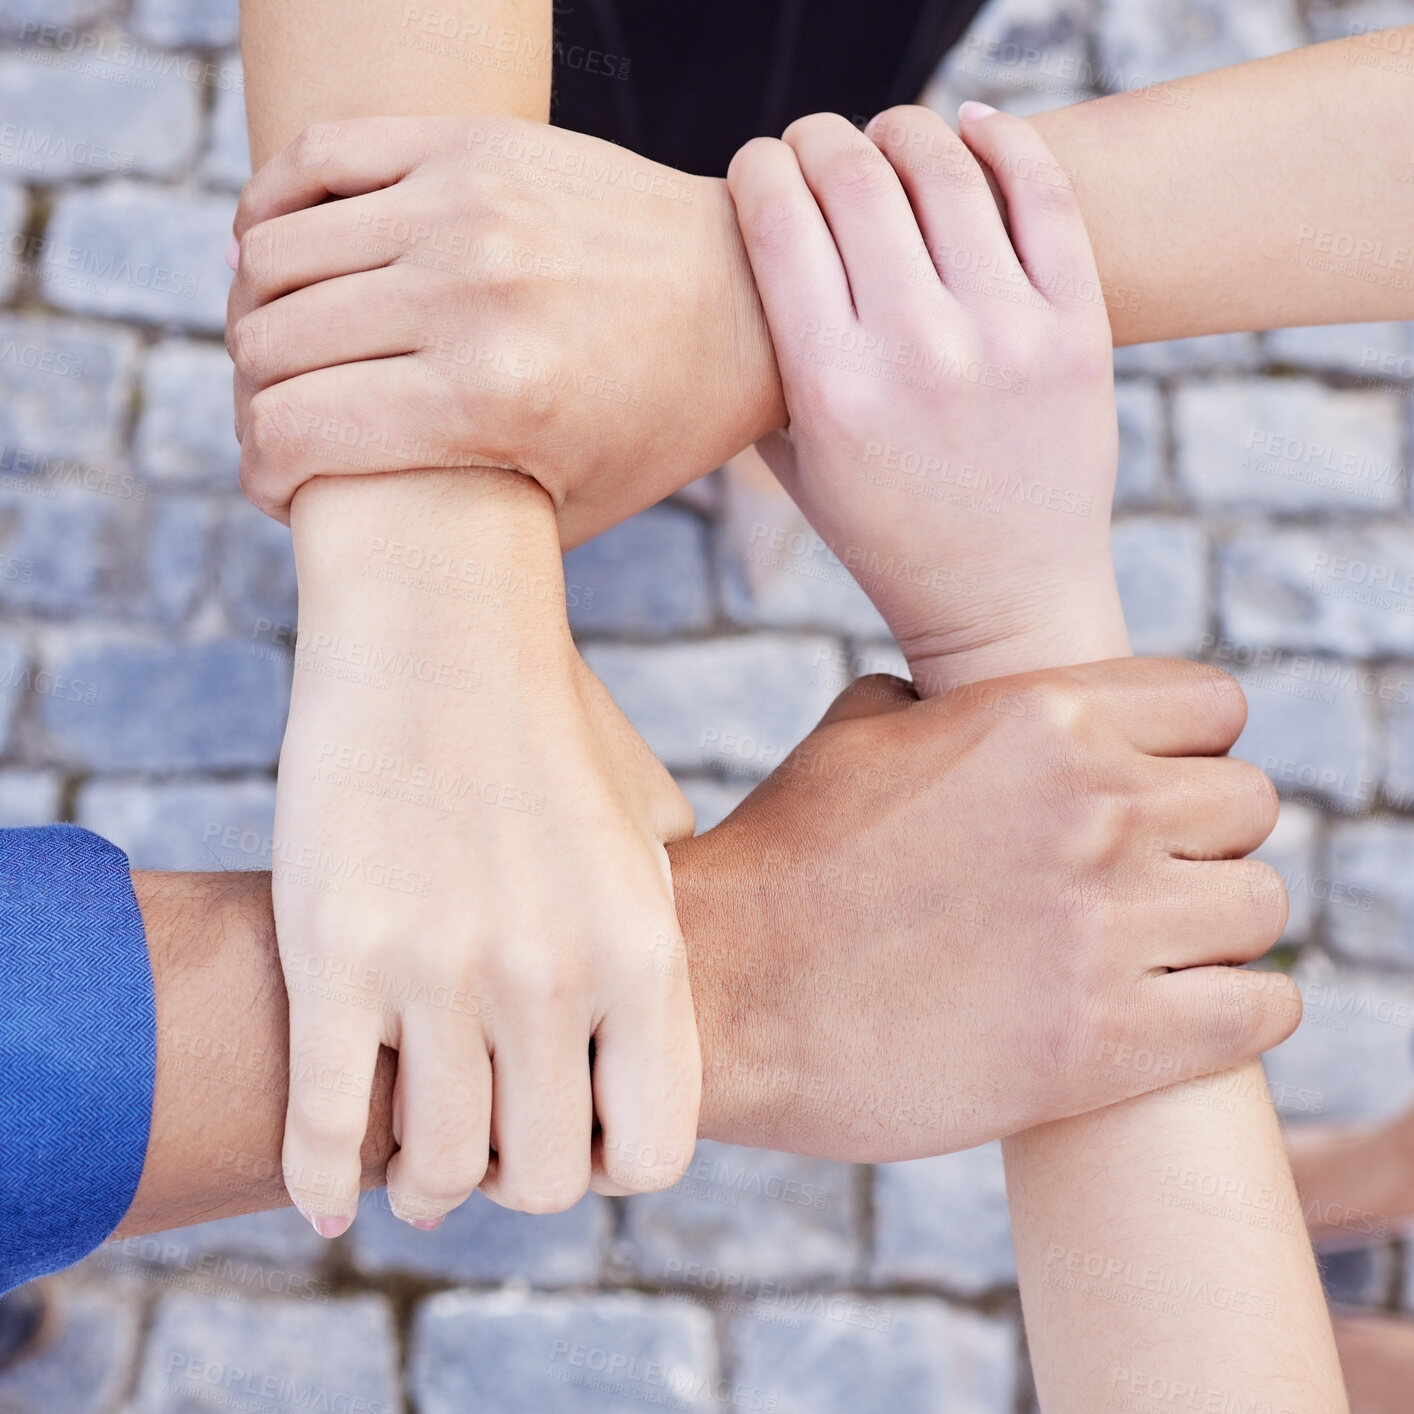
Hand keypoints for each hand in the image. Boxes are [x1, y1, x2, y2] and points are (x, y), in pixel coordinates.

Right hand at [225, 116, 783, 546]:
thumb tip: (339, 508)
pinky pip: (315, 157)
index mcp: (490, 402)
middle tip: (285, 418)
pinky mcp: (471, 144)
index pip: (289, 431)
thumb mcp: (569, 510)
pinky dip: (273, 209)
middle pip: (269, 345)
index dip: (262, 472)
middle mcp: (468, 295)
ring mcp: (465, 205)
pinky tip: (282, 253)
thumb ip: (457, 518)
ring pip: (273, 254)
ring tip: (289, 347)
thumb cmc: (656, 423)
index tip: (280, 484)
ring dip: (257, 313)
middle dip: (256, 399)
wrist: (745, 300)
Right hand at [274, 471, 697, 1234]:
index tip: (574, 1130)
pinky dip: (321, 1180)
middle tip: (487, 1143)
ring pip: (435, 1172)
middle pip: (539, 1181)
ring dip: (423, 1184)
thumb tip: (632, 1047)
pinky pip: (324, 1129)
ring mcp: (442, 968)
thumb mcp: (648, 827)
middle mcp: (554, 975)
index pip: (654, 1153)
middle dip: (514, 1178)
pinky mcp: (336, 953)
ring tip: (414, 1162)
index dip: (611, 1163)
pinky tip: (325, 1193)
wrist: (439, 628)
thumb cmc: (552, 728)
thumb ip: (660, 940)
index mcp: (643, 951)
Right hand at [681, 665, 1297, 1160]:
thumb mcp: (854, 735)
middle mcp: (1094, 807)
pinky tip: (1181, 1011)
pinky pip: (1262, 1008)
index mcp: (1041, 717)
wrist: (723, 995)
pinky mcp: (1108, 1042)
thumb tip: (956, 698)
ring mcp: (1107, 926)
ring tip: (1154, 947)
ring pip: (1261, 903)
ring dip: (1216, 925)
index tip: (1151, 788)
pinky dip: (1237, 1008)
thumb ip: (937, 700)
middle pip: (1251, 802)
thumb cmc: (782, 862)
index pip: (1217, 705)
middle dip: (1203, 835)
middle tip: (1143, 875)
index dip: (1188, 746)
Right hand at [728, 104, 1126, 691]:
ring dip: (901, 128)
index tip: (755, 169)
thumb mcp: (799, 467)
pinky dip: (1003, 139)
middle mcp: (919, 351)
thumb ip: (768, 365)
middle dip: (817, 138)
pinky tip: (970, 126)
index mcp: (833, 389)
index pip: (778, 221)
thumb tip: (758, 253)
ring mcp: (1008, 335)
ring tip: (887, 135)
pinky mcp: (1078, 331)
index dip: (756, 169)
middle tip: (812, 143)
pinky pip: (1043, 195)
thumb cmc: (888, 535)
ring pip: (945, 168)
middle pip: (853, 177)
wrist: (1007, 600)